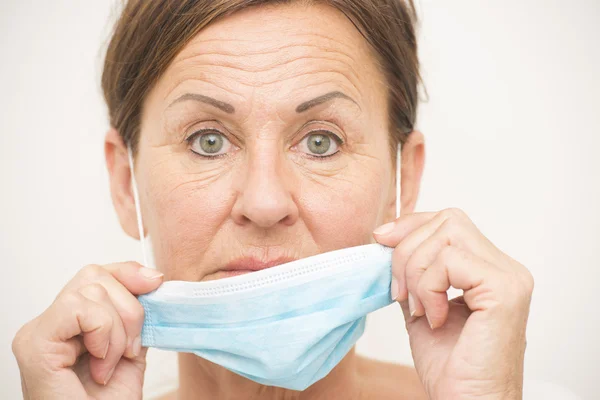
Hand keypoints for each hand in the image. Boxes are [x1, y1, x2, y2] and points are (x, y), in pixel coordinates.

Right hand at [12, 262, 163, 399]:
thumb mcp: (131, 350)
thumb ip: (136, 317)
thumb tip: (153, 280)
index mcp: (72, 322)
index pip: (98, 274)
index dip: (129, 272)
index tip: (156, 283)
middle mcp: (52, 322)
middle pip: (95, 275)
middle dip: (129, 308)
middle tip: (130, 348)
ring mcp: (40, 331)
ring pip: (90, 289)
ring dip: (117, 329)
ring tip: (111, 363)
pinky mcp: (35, 342)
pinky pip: (77, 308)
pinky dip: (102, 333)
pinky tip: (100, 363)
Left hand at [373, 208, 533, 399]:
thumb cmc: (450, 367)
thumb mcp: (420, 306)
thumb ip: (413, 273)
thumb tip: (386, 239)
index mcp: (488, 268)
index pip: (449, 221)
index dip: (411, 224)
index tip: (380, 240)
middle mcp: (505, 267)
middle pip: (447, 219)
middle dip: (408, 249)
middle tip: (399, 292)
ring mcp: (509, 277)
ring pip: (447, 234)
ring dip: (416, 271)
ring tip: (418, 310)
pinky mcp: (505, 290)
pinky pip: (450, 260)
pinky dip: (429, 286)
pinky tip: (434, 318)